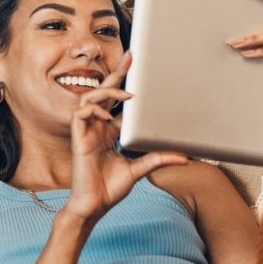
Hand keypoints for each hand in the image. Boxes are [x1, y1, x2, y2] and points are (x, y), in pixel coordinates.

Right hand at [63, 51, 187, 224]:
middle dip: (116, 74)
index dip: (125, 85)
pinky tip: (106, 115)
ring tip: (126, 95)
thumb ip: (158, 158)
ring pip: (90, 98)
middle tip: (130, 58)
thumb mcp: (139, 169)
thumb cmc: (110, 188)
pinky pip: (80, 113)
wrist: (95, 205)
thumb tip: (184, 157)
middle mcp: (97, 128)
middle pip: (103, 93)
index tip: (137, 69)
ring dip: (107, 92)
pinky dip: (93, 110)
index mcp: (109, 132)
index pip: (116, 103)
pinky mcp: (78, 138)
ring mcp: (86, 132)